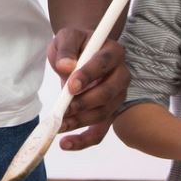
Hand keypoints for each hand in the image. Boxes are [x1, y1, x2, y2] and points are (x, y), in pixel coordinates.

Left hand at [47, 27, 128, 149]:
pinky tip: (66, 143)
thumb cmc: (75, 44)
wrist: (79, 52)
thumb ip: (66, 48)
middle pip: (109, 93)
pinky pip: (100, 131)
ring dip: (80, 121)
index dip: (88, 75)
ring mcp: (117, 96)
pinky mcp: (108, 113)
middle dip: (85, 103)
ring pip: (103, 114)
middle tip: (64, 108)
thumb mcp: (67, 37)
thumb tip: (66, 67)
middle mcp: (121, 75)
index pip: (104, 64)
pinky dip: (83, 140)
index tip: (70, 86)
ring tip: (58, 125)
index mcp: (113, 52)